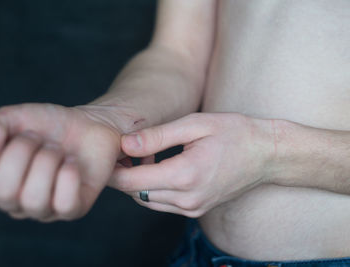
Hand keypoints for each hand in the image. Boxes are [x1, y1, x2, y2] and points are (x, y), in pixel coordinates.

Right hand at [0, 103, 123, 221]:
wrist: (89, 124)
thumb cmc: (48, 124)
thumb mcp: (14, 117)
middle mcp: (16, 201)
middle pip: (3, 192)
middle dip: (21, 153)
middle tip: (37, 136)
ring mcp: (45, 209)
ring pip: (34, 199)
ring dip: (47, 161)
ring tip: (57, 148)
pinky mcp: (74, 209)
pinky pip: (65, 204)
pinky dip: (68, 176)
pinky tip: (71, 161)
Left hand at [109, 113, 272, 217]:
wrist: (267, 154)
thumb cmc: (234, 133)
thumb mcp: (195, 125)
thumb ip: (157, 136)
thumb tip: (125, 143)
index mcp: (184, 176)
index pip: (132, 180)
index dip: (112, 169)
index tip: (104, 152)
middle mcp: (186, 200)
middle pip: (136, 192)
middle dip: (122, 174)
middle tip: (119, 150)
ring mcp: (192, 209)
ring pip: (147, 200)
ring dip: (137, 181)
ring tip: (140, 156)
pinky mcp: (196, 210)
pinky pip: (162, 203)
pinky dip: (152, 188)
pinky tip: (157, 167)